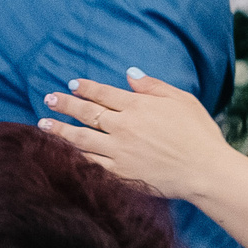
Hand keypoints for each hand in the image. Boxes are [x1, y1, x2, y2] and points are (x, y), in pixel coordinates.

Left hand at [40, 72, 237, 200]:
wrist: (205, 170)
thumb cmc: (198, 133)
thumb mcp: (181, 100)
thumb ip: (153, 86)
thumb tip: (129, 74)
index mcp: (138, 106)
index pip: (103, 93)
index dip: (85, 88)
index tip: (72, 84)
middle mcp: (124, 127)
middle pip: (86, 113)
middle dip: (64, 105)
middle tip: (49, 99)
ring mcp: (120, 151)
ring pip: (82, 138)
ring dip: (60, 131)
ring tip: (43, 125)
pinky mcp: (121, 173)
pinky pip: (91, 163)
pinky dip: (74, 156)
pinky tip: (61, 152)